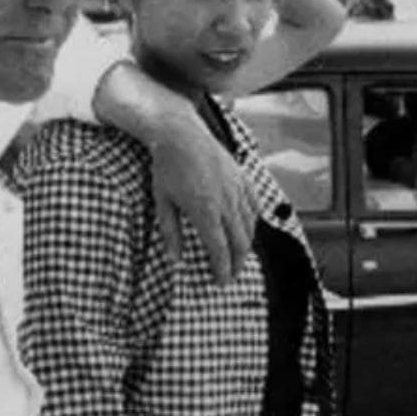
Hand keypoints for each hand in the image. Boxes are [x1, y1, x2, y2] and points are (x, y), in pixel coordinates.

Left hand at [146, 108, 255, 284]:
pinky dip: (253, 223)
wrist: (181, 133)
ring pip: (250, 226)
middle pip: (239, 242)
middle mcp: (225, 201)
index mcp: (204, 209)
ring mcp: (237, 188)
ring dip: (246, 246)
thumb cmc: (167, 166)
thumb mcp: (162, 201)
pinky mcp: (242, 178)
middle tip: (231, 276)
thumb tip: (174, 260)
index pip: (219, 248)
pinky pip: (254, 206)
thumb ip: (170, 233)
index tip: (221, 282)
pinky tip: (248, 230)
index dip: (222, 269)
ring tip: (238, 258)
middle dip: (237, 263)